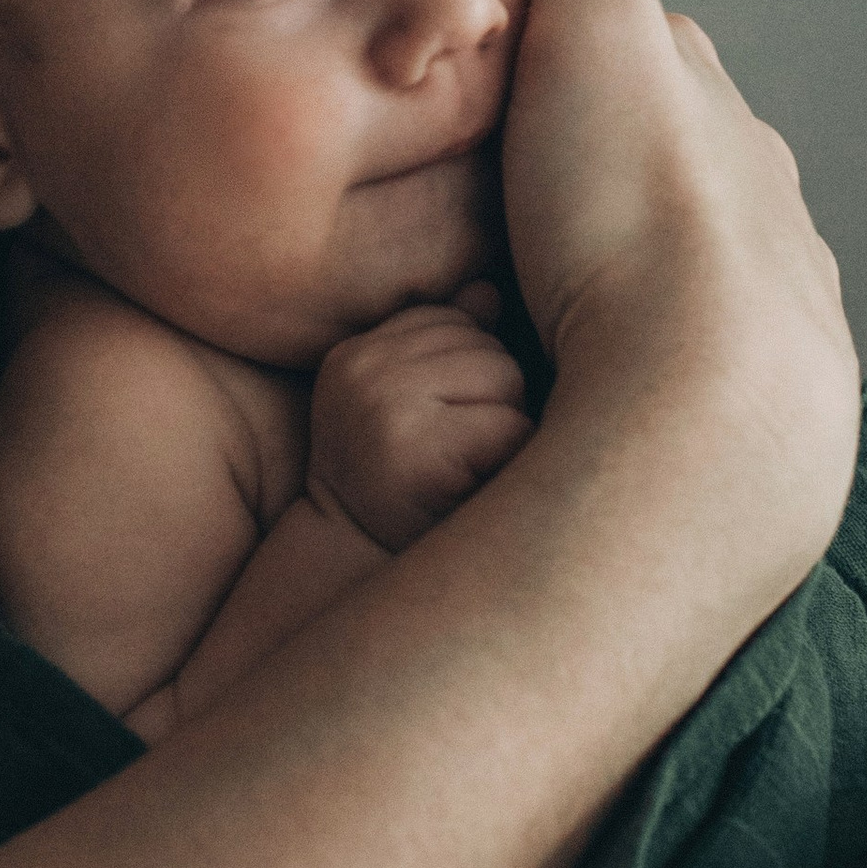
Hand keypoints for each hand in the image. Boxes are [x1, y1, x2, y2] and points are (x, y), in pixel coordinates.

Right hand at [307, 289, 533, 552]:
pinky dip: (511, 462)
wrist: (359, 576)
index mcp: (353, 355)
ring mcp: (386, 409)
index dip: (466, 377)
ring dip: (504, 428)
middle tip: (451, 459)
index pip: (453, 320)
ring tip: (462, 471)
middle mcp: (361, 373)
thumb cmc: (402, 490)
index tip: (435, 428)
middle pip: (485, 346)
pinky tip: (472, 490)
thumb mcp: (407, 409)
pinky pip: (513, 427)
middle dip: (490, 400)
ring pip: (505, 379)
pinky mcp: (421, 452)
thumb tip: (489, 291)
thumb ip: (443, 345)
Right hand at [500, 0, 855, 585]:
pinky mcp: (759, 411)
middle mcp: (765, 203)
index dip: (586, 42)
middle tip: (529, 193)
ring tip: (558, 303)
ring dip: (637, 271)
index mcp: (719, 115)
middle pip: (681, 162)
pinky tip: (605, 385)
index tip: (528, 52)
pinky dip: (650, 360)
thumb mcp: (591, 40)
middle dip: (619, 162)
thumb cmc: (632, 222)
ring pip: (696, 265)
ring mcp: (771, 310)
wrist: (710, 420)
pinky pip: (694, 367)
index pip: (654, 53)